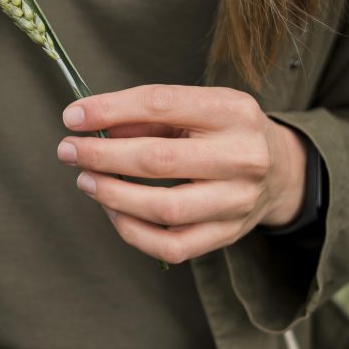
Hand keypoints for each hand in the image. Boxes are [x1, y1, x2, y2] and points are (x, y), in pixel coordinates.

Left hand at [57, 84, 306, 264]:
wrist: (280, 169)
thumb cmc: (225, 131)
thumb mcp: (196, 107)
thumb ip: (147, 114)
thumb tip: (91, 125)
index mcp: (232, 110)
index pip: (162, 104)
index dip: (110, 110)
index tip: (73, 116)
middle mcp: (242, 155)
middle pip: (158, 160)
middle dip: (102, 156)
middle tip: (68, 151)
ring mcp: (238, 200)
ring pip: (164, 208)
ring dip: (113, 195)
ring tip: (85, 181)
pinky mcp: (229, 234)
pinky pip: (172, 245)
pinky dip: (133, 233)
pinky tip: (113, 213)